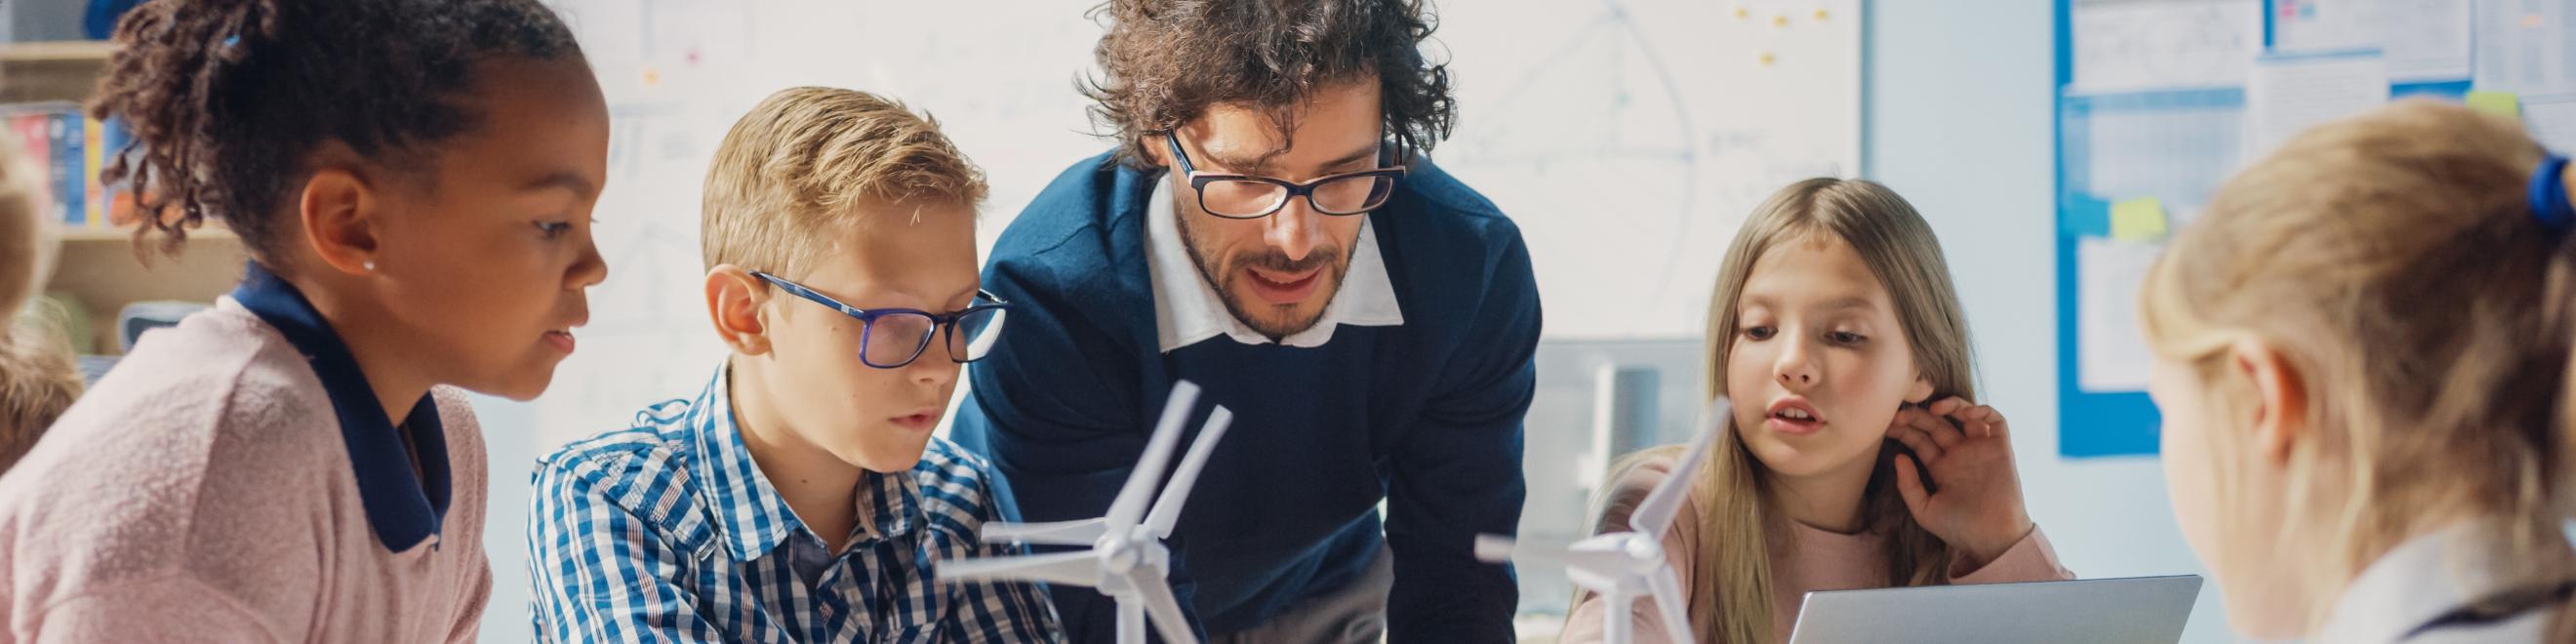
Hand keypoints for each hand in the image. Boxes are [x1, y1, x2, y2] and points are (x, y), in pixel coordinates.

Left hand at [1886, 397, 2033, 569]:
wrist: (1992, 540)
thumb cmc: (1959, 529)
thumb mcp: (1924, 510)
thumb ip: (1909, 485)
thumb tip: (1899, 457)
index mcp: (1940, 467)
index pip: (1920, 440)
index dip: (1904, 429)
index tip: (1887, 425)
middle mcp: (1959, 454)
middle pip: (1937, 424)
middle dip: (1918, 416)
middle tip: (1900, 413)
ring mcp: (1980, 450)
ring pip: (1965, 415)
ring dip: (1950, 405)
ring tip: (1934, 408)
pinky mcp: (2001, 449)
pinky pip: (1995, 421)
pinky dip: (1982, 411)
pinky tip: (1966, 413)